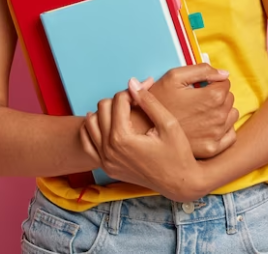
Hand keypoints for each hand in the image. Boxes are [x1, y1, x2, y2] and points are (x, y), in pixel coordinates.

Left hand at [81, 78, 208, 201]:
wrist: (180, 183)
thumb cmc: (178, 154)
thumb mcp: (168, 124)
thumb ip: (148, 101)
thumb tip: (132, 83)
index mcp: (122, 139)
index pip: (118, 100)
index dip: (134, 90)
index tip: (147, 91)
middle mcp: (109, 151)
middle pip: (102, 108)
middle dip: (120, 99)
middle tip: (137, 101)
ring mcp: (105, 161)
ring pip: (90, 122)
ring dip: (106, 112)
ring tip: (125, 112)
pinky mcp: (106, 167)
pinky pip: (87, 143)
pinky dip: (93, 129)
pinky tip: (108, 125)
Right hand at [126, 64, 238, 158]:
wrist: (143, 129)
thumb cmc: (158, 100)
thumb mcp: (174, 76)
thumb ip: (202, 70)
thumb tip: (224, 73)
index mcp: (212, 97)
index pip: (225, 83)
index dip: (212, 82)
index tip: (200, 87)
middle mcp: (219, 117)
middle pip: (229, 99)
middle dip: (217, 96)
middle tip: (198, 99)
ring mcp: (216, 135)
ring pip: (231, 116)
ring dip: (221, 112)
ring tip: (201, 113)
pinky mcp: (212, 149)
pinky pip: (230, 135)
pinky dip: (223, 129)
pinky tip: (207, 126)